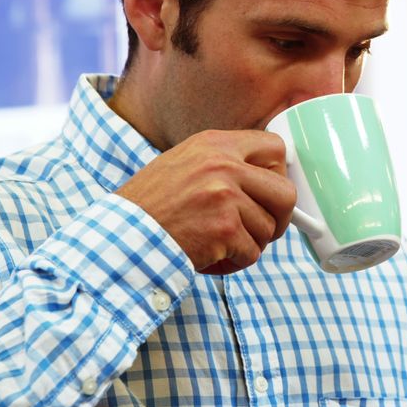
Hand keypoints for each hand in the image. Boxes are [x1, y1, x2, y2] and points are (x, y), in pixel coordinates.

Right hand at [115, 130, 295, 273]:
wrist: (121, 236)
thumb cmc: (151, 207)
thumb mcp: (186, 165)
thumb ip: (226, 165)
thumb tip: (270, 179)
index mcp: (215, 144)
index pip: (275, 148)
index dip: (279, 174)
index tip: (268, 193)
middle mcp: (223, 165)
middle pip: (286, 192)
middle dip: (280, 217)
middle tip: (262, 229)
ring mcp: (225, 196)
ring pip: (269, 228)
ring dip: (249, 244)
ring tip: (220, 243)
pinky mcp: (224, 228)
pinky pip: (252, 253)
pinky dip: (235, 262)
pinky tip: (212, 257)